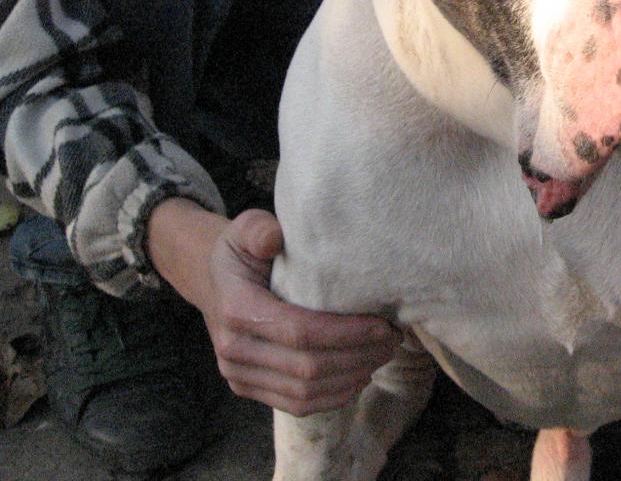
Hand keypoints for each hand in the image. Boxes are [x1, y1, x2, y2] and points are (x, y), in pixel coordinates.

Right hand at [148, 200, 399, 415]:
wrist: (214, 280)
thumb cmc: (242, 251)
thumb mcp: (245, 229)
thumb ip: (259, 229)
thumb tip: (274, 239)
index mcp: (236, 310)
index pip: (299, 331)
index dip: (346, 332)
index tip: (383, 325)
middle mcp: (233, 350)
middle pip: (307, 367)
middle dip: (358, 356)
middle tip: (393, 339)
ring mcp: (238, 375)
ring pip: (304, 392)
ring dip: (351, 377)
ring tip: (383, 354)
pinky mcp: (248, 388)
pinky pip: (295, 405)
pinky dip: (333, 396)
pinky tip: (360, 375)